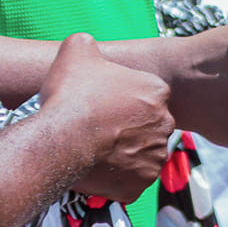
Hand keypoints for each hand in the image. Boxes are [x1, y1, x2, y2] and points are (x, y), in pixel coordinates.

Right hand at [38, 33, 175, 203]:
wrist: (62, 139)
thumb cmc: (71, 94)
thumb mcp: (76, 49)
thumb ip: (87, 43)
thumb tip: (86, 44)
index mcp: (157, 91)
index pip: (146, 93)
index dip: (122, 97)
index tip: (102, 102)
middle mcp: (165, 124)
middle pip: (147, 124)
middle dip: (127, 126)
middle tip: (98, 127)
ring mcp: (155, 157)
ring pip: (141, 154)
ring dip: (124, 153)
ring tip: (95, 149)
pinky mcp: (141, 184)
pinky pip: (130, 181)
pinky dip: (116, 178)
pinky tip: (97, 169)